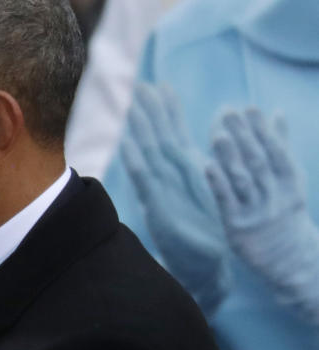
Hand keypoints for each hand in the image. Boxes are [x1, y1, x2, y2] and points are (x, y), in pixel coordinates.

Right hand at [119, 83, 231, 313]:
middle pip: (153, 135)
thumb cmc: (214, 230)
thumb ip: (217, 161)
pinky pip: (146, 179)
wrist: (211, 266)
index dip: (164, 108)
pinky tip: (127, 143)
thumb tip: (223, 132)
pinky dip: (136, 160)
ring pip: (146, 151)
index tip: (154, 83)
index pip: (172, 131)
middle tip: (130, 82)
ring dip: (136, 127)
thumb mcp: (219, 187)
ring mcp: (162, 191)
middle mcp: (170, 176)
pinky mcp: (159, 209)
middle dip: (143, 109)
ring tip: (125, 103)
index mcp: (186, 168)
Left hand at [207, 109, 318, 324]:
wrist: (292, 261)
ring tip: (218, 135)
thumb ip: (280, 145)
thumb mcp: (288, 180)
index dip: (263, 130)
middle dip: (244, 137)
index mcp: (289, 182)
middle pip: (259, 162)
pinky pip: (227, 203)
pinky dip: (218, 184)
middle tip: (227, 112)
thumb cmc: (284, 214)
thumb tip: (276, 112)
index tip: (249, 108)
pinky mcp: (238, 229)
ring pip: (244, 181)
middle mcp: (275, 196)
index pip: (276, 151)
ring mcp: (257, 213)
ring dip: (230, 157)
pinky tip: (206, 165)